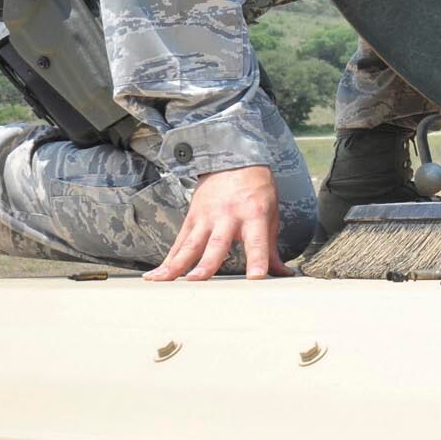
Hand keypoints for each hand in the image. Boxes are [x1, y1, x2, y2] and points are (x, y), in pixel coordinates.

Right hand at [145, 164, 290, 280]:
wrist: (233, 160)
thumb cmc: (256, 189)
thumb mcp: (271, 213)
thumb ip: (270, 248)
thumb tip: (282, 273)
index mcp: (254, 214)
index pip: (257, 241)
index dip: (257, 259)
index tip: (256, 277)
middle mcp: (229, 216)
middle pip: (217, 243)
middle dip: (207, 263)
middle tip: (199, 279)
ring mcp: (207, 216)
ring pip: (191, 243)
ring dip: (178, 263)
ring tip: (167, 280)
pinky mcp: (192, 217)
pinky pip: (180, 241)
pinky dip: (169, 258)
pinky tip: (158, 274)